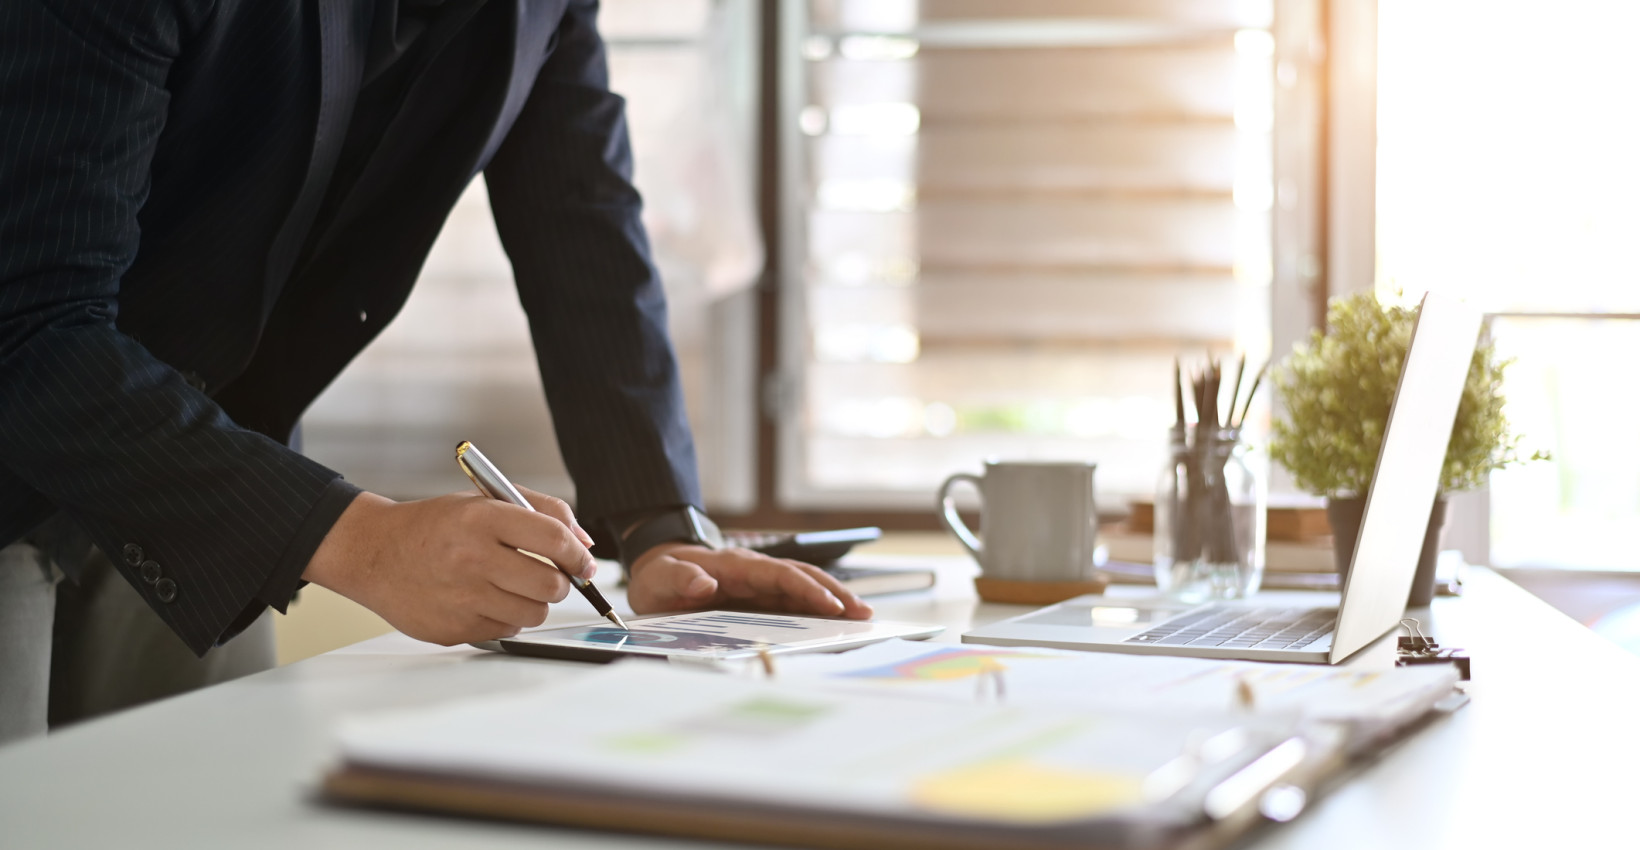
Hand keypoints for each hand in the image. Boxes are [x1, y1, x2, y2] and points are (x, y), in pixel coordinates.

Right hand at [303, 488, 597, 644]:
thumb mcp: (484, 500)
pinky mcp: (453, 629)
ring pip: (533, 613)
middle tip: (549, 576)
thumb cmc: (435, 526)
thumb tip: (584, 544)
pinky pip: (507, 630)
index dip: (578, 555)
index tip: (584, 562)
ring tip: (513, 586)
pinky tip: (485, 600)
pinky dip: (506, 618)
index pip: (553, 539)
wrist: (374, 553)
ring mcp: (461, 598)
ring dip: (534, 602)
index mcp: (482, 519)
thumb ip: (541, 511)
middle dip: (560, 582)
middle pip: (550, 584)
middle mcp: (471, 558)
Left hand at [625, 543, 873, 619]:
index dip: (808, 590)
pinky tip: (834, 623)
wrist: (659, 570)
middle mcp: (754, 572)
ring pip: (803, 588)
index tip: (831, 606)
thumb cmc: (661, 575)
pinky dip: (816, 610)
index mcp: (736, 567)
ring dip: (833, 600)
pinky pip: (792, 601)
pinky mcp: (759, 597)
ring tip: (860, 617)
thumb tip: (705, 585)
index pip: (780, 575)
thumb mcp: (660, 578)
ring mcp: (759, 585)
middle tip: (863, 613)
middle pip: (803, 578)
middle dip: (834, 593)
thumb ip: (680, 579)